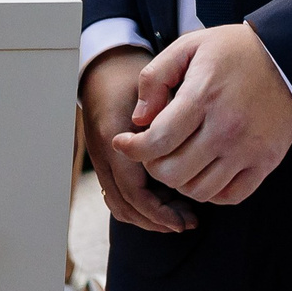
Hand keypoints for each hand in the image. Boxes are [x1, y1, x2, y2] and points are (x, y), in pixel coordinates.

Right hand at [81, 47, 193, 233]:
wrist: (106, 69)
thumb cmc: (134, 78)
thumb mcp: (154, 93)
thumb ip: (167, 119)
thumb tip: (187, 153)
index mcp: (114, 139)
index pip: (134, 191)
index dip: (160, 210)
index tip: (187, 216)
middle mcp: (104, 155)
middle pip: (125, 205)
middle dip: (158, 220)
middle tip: (189, 221)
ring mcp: (102, 161)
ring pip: (120, 205)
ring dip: (150, 217)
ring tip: (181, 216)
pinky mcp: (107, 163)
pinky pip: (119, 196)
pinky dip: (141, 207)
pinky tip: (166, 203)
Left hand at [109, 23, 291, 206]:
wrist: (291, 57)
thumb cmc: (234, 50)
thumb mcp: (190, 46)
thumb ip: (156, 78)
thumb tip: (139, 120)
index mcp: (204, 96)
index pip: (158, 141)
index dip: (133, 149)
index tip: (123, 142)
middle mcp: (227, 128)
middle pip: (173, 173)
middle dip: (153, 165)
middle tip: (154, 151)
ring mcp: (249, 149)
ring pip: (198, 190)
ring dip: (180, 181)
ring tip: (179, 160)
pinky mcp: (266, 162)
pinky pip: (230, 196)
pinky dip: (211, 192)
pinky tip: (205, 172)